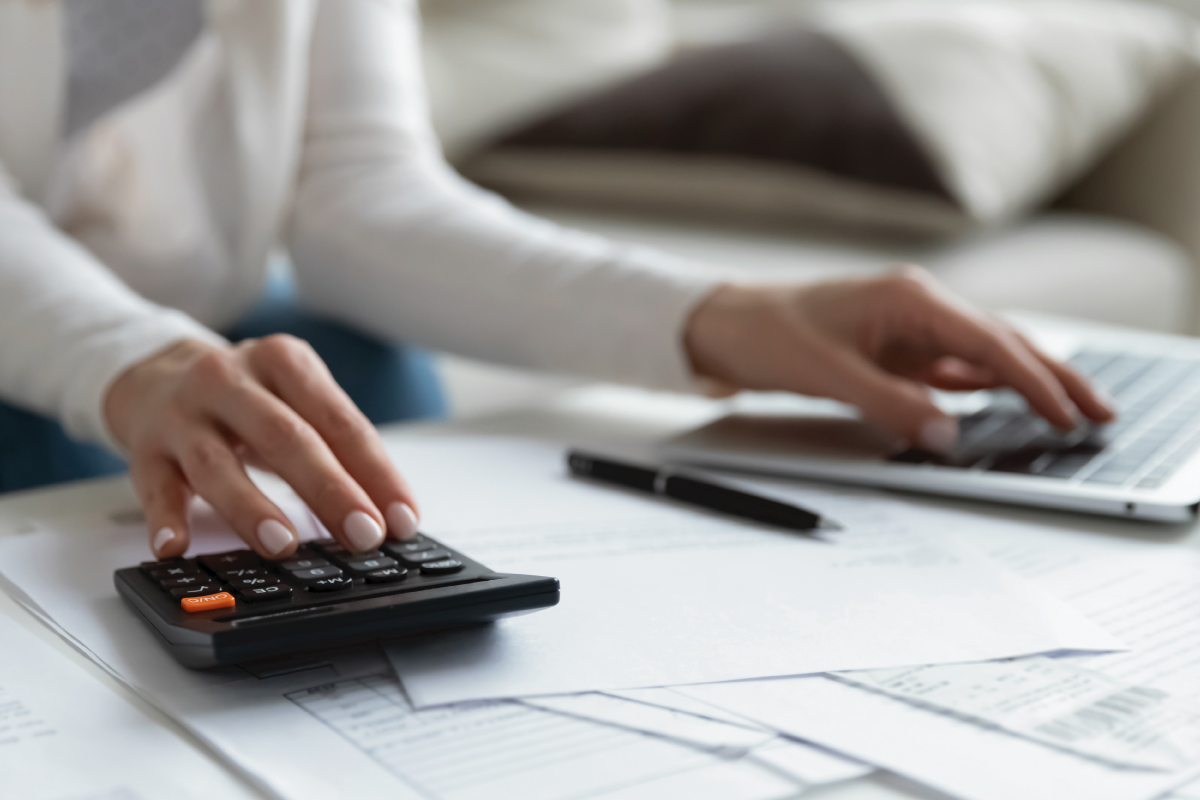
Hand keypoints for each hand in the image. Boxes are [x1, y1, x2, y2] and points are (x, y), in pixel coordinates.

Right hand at [104, 336, 420, 558]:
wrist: (154, 374)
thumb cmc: (247, 398)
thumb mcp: (296, 402)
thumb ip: (337, 449)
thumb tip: (387, 514)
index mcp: (284, 362)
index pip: (340, 421)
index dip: (376, 473)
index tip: (402, 519)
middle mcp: (230, 380)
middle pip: (286, 437)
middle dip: (329, 490)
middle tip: (364, 535)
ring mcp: (182, 413)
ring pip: (217, 464)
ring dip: (251, 508)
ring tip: (283, 545)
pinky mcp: (145, 448)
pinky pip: (154, 486)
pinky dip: (166, 518)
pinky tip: (176, 547)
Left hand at [683, 266, 1115, 451]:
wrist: (724, 324)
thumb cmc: (767, 334)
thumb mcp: (828, 374)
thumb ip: (889, 404)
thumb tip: (944, 435)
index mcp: (910, 299)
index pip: (989, 343)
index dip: (1035, 381)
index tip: (1068, 413)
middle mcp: (917, 307)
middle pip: (1001, 344)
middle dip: (1053, 376)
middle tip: (1100, 413)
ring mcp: (908, 329)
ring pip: (982, 356)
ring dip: (1025, 381)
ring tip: (1071, 410)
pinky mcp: (894, 349)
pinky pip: (951, 368)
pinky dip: (984, 385)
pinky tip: (1008, 399)